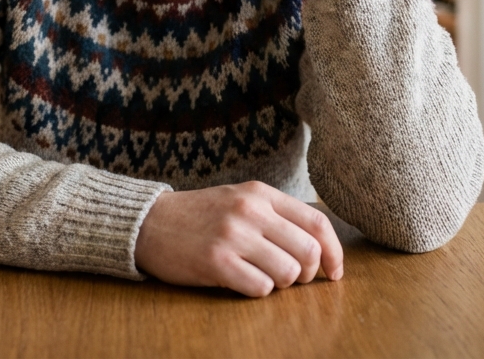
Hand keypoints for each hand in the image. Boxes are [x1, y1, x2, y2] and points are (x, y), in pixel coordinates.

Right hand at [134, 182, 343, 297]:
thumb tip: (319, 247)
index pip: (316, 222)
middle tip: (289, 278)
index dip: (334, 252)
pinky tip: (240, 280)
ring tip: (259, 276)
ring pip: (287, 273)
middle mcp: (249, 211)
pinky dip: (257, 291)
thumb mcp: (239, 200)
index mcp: (259, 193)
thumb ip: (275, 215)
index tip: (333, 272)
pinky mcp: (217, 262)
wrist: (149, 222)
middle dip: (306, 274)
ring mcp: (233, 236)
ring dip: (280, 284)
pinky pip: (261, 288)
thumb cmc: (199, 216)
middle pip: (308, 252)